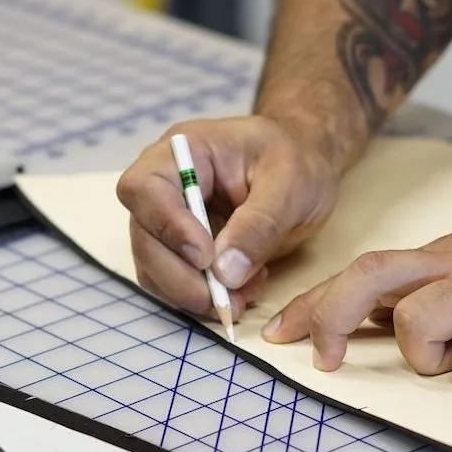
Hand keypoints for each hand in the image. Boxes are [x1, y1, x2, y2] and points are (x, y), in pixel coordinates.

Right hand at [116, 114, 345, 316]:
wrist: (306, 166)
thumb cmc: (296, 160)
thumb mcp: (290, 184)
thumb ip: (260, 224)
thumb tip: (226, 272)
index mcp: (183, 151)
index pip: (146, 187)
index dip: (168, 226)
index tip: (206, 258)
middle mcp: (164, 184)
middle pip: (144, 236)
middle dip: (180, 276)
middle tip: (226, 300)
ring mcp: (167, 218)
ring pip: (152, 267)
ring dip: (191, 295)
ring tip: (243, 296)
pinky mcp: (179, 249)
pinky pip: (172, 283)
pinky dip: (200, 299)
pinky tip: (240, 292)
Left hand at [261, 210, 451, 387]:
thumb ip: (442, 281)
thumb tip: (385, 312)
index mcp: (451, 256)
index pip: (365, 270)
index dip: (316, 302)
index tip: (280, 331)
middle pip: (369, 277)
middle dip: (331, 317)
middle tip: (326, 359)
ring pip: (418, 321)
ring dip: (424, 355)